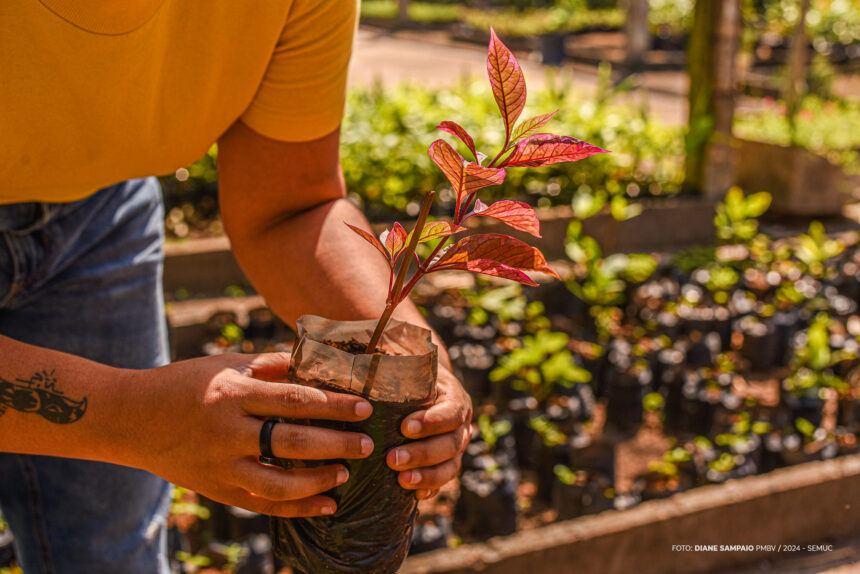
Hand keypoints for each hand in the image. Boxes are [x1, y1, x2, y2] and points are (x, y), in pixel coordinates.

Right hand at [125, 352, 373, 517]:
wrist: (130, 418)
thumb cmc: (185, 383)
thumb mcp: (225, 365)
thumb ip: (269, 365)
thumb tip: (314, 359)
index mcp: (234, 394)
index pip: (294, 400)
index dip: (333, 405)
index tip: (364, 408)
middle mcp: (228, 432)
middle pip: (293, 442)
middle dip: (336, 444)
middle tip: (367, 444)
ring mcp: (220, 465)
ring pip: (279, 483)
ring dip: (318, 480)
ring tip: (346, 473)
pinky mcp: (216, 489)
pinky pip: (261, 504)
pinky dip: (296, 508)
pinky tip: (325, 504)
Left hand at [385, 364, 471, 499]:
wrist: (426, 389)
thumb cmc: (411, 376)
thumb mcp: (409, 367)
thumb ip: (397, 367)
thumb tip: (369, 361)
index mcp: (454, 398)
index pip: (451, 412)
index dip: (432, 422)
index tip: (405, 427)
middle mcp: (462, 424)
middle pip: (451, 443)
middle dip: (422, 453)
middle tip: (392, 459)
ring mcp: (457, 446)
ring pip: (450, 466)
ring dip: (427, 476)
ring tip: (401, 480)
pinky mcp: (447, 463)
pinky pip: (443, 480)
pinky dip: (429, 489)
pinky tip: (414, 496)